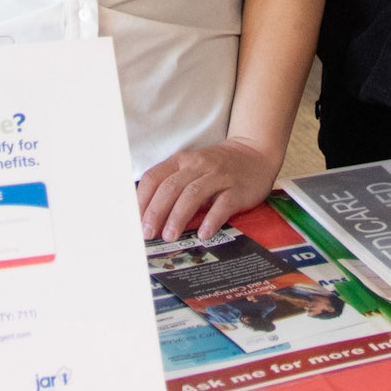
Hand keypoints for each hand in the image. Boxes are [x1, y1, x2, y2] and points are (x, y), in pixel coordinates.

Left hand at [136, 139, 276, 241]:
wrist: (255, 153)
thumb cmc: (217, 168)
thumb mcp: (192, 169)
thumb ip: (173, 186)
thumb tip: (148, 217)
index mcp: (182, 161)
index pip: (154, 178)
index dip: (141, 201)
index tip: (135, 222)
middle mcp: (198, 166)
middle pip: (170, 187)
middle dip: (156, 212)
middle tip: (148, 234)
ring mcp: (218, 176)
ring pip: (193, 194)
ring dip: (178, 217)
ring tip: (169, 236)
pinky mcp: (237, 188)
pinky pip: (222, 204)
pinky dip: (211, 219)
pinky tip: (203, 234)